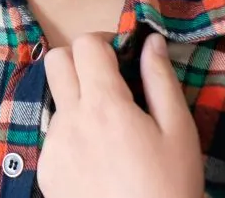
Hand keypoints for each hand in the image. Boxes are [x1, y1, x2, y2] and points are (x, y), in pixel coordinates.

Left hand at [38, 33, 202, 197]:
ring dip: (77, 101)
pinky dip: (73, 135)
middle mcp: (70, 119)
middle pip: (56, 61)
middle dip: (79, 61)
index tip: (120, 56)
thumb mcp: (179, 133)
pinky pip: (54, 135)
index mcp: (104, 105)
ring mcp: (53, 145)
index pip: (84, 45)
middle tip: (107, 81)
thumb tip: (152, 41)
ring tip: (110, 130)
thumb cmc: (169, 187)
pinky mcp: (46, 168)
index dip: (103, 42)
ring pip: (56, 100)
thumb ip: (161, 81)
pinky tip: (99, 159)